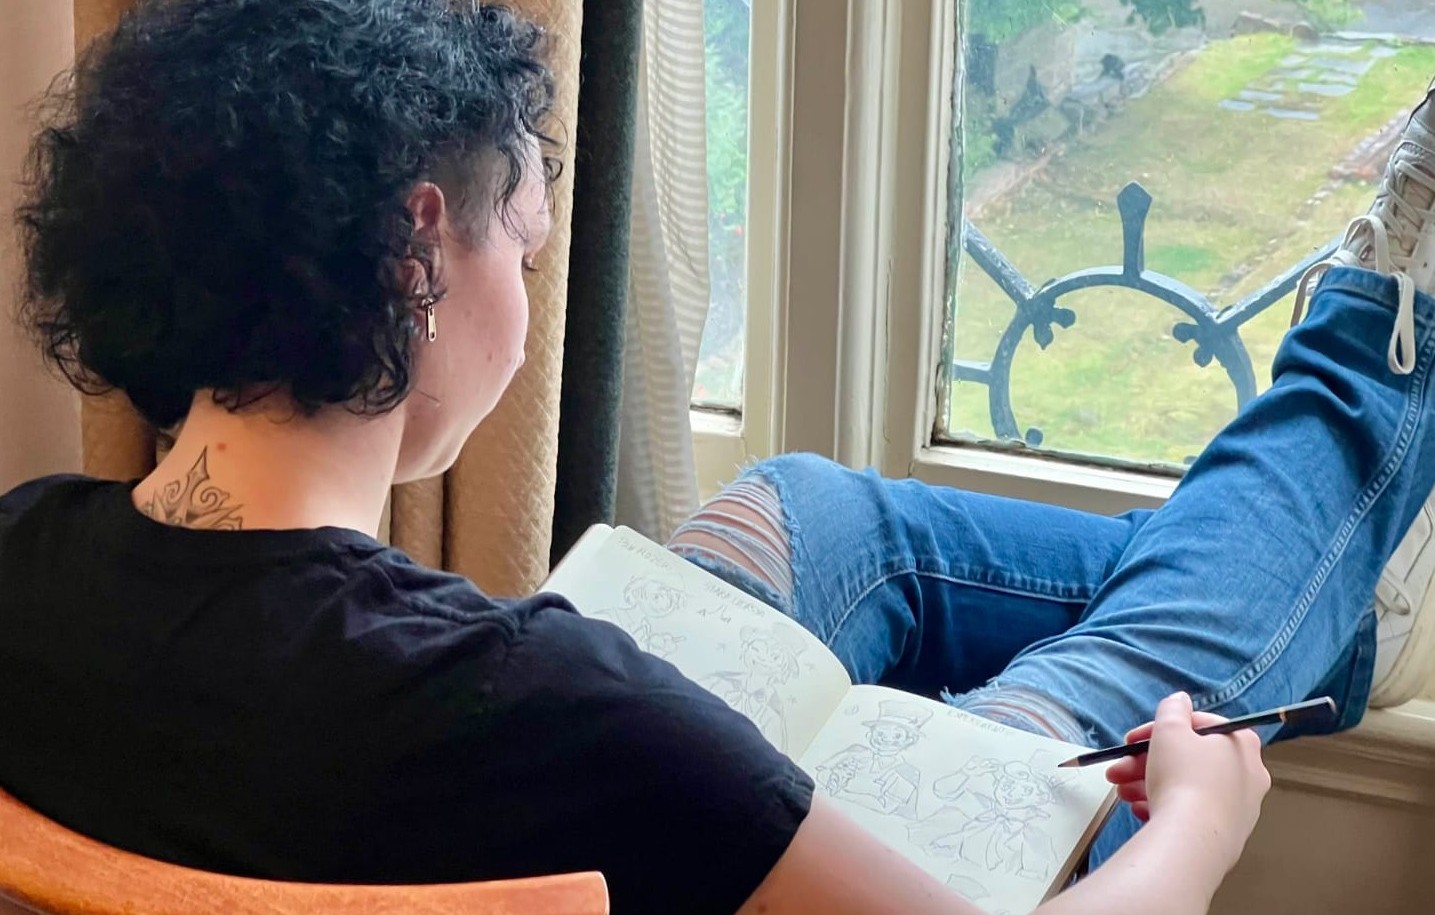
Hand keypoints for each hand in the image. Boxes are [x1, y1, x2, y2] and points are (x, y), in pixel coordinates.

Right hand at [1106, 692, 1269, 871]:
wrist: (1191, 840)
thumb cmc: (1183, 779)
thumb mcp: (1169, 730)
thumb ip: (1172, 709)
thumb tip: (1179, 700)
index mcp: (1241, 744)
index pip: (1198, 725)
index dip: (1160, 728)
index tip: (1134, 739)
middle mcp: (1248, 774)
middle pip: (1189, 758)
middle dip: (1147, 760)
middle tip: (1121, 766)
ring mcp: (1239, 807)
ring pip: (1187, 786)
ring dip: (1149, 783)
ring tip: (1122, 791)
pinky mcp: (1227, 833)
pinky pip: (1191, 811)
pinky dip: (1166, 806)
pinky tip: (1141, 809)